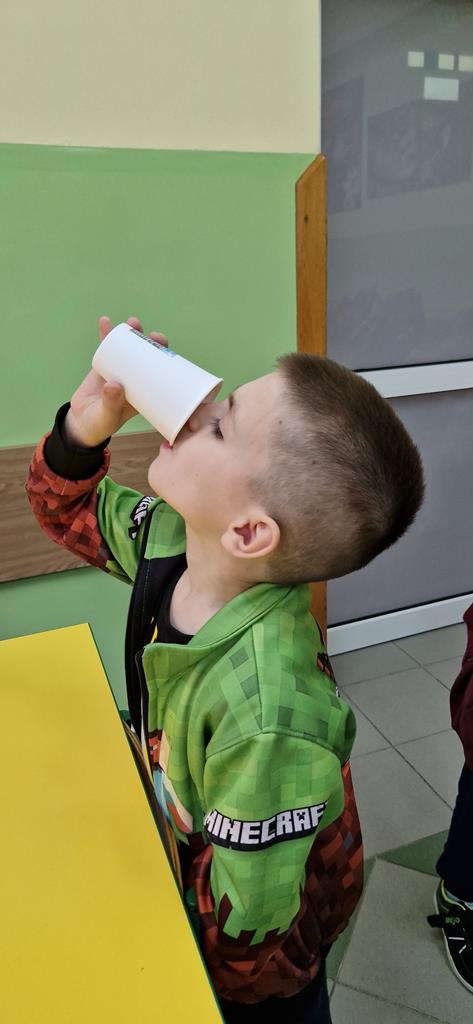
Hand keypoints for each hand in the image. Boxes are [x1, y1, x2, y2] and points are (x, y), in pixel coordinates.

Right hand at [64, 316, 168, 446]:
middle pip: (148, 356)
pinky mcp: (105, 364)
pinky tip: (105, 322)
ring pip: (129, 348)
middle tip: (149, 334)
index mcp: (145, 391)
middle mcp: (136, 378)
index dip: (165, 359)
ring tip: (132, 322)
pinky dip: (106, 335)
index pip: (161, 372)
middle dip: (150, 342)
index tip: (164, 350)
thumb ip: (111, 403)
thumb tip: (114, 385)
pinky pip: (107, 347)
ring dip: (131, 333)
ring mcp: (121, 369)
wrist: (81, 422)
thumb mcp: (108, 416)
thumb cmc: (101, 423)